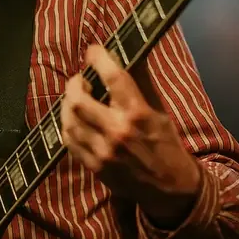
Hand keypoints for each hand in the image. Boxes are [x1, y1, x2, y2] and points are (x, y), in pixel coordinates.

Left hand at [60, 44, 200, 225]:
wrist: (171, 187)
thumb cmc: (166, 143)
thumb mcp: (159, 111)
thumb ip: (141, 82)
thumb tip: (131, 54)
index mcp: (138, 113)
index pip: (113, 77)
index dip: (99, 58)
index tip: (93, 50)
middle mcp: (118, 131)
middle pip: (79, 100)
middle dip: (74, 84)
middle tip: (80, 80)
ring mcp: (103, 151)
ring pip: (69, 120)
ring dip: (68, 105)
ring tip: (75, 99)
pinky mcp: (94, 166)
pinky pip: (69, 141)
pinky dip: (68, 126)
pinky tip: (75, 120)